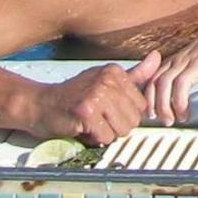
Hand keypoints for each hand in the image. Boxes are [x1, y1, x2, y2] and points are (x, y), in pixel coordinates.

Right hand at [23, 52, 162, 143]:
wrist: (39, 104)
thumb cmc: (73, 95)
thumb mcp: (105, 80)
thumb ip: (134, 75)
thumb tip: (157, 57)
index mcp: (115, 72)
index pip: (141, 105)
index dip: (125, 114)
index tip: (108, 110)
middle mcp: (108, 80)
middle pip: (133, 119)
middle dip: (117, 126)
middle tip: (99, 119)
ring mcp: (96, 95)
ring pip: (122, 129)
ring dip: (107, 133)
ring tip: (92, 123)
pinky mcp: (85, 112)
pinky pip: (106, 137)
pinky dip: (95, 139)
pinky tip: (83, 128)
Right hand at [144, 27, 197, 125]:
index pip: (182, 82)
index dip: (180, 101)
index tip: (184, 116)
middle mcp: (182, 61)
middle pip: (164, 82)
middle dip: (163, 105)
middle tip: (169, 121)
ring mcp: (172, 61)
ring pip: (154, 79)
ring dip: (151, 100)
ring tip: (155, 117)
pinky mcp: (167, 62)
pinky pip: (151, 76)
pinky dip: (147, 92)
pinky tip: (149, 105)